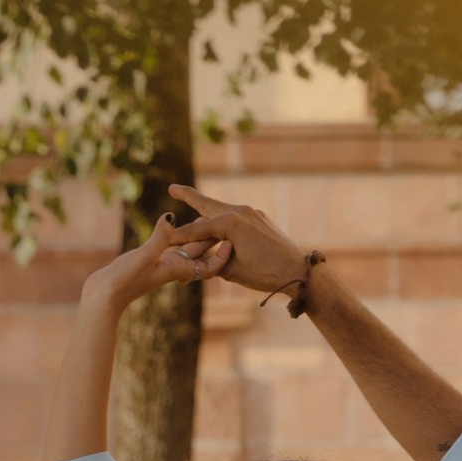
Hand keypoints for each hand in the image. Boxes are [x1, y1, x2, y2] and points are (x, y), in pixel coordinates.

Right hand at [95, 213, 229, 306]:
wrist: (104, 296)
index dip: (222, 255)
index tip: (231, 240)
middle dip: (215, 239)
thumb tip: (171, 217)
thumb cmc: (123, 281)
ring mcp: (162, 263)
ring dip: (198, 235)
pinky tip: (178, 225)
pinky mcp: (150, 259)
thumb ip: (158, 239)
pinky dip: (179, 236)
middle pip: (201, 253)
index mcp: (177, 269)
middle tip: (226, 221)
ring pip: (187, 248)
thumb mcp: (143, 257)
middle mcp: (174, 267)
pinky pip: (171, 246)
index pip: (209, 265)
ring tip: (207, 217)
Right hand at [168, 187, 308, 300]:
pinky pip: (234, 218)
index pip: (197, 230)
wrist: (298, 270)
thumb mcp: (232, 270)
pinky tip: (215, 222)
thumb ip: (211, 260)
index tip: (164, 238)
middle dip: (188, 196)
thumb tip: (197, 259)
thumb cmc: (265, 273)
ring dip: (205, 211)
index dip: (179, 237)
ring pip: (221, 211)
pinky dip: (221, 221)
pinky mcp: (259, 219)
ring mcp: (252, 213)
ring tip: (188, 201)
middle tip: (172, 188)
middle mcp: (240, 212)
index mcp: (230, 223)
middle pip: (207, 204)